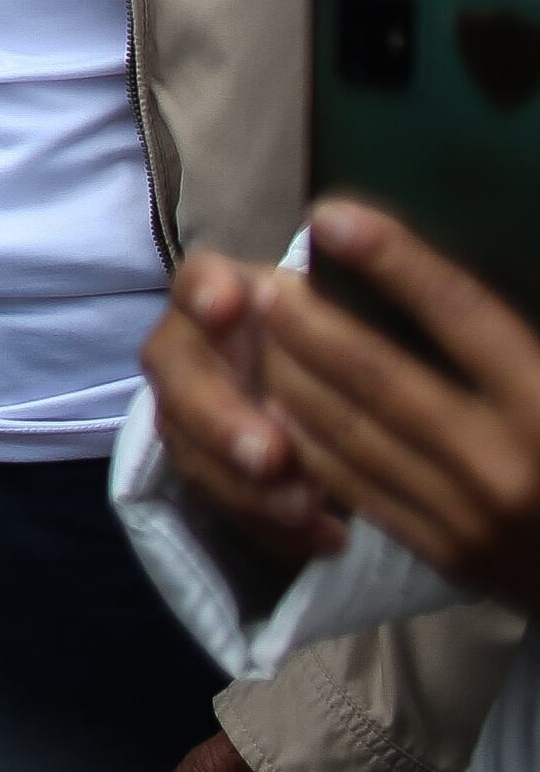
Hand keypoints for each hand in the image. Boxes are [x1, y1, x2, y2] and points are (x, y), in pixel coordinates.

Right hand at [143, 251, 345, 566]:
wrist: (346, 402)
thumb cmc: (357, 344)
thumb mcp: (362, 321)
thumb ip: (353, 319)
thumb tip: (368, 320)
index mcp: (228, 293)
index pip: (199, 280)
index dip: (207, 293)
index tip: (227, 310)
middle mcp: (192, 346)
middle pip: (178, 373)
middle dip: (221, 417)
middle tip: (268, 455)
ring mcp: (187, 407)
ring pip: (189, 446)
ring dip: (244, 484)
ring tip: (307, 512)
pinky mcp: (203, 465)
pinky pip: (216, 499)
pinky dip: (267, 524)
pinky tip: (321, 538)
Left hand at [251, 201, 539, 610]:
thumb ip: (519, 332)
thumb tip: (453, 266)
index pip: (461, 312)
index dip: (392, 259)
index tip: (331, 216)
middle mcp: (507, 461)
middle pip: (379, 374)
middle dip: (310, 320)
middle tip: (267, 276)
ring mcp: (471, 516)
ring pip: (351, 431)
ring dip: (293, 373)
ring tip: (259, 328)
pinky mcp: (446, 555)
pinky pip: (355, 486)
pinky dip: (307, 438)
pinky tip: (277, 399)